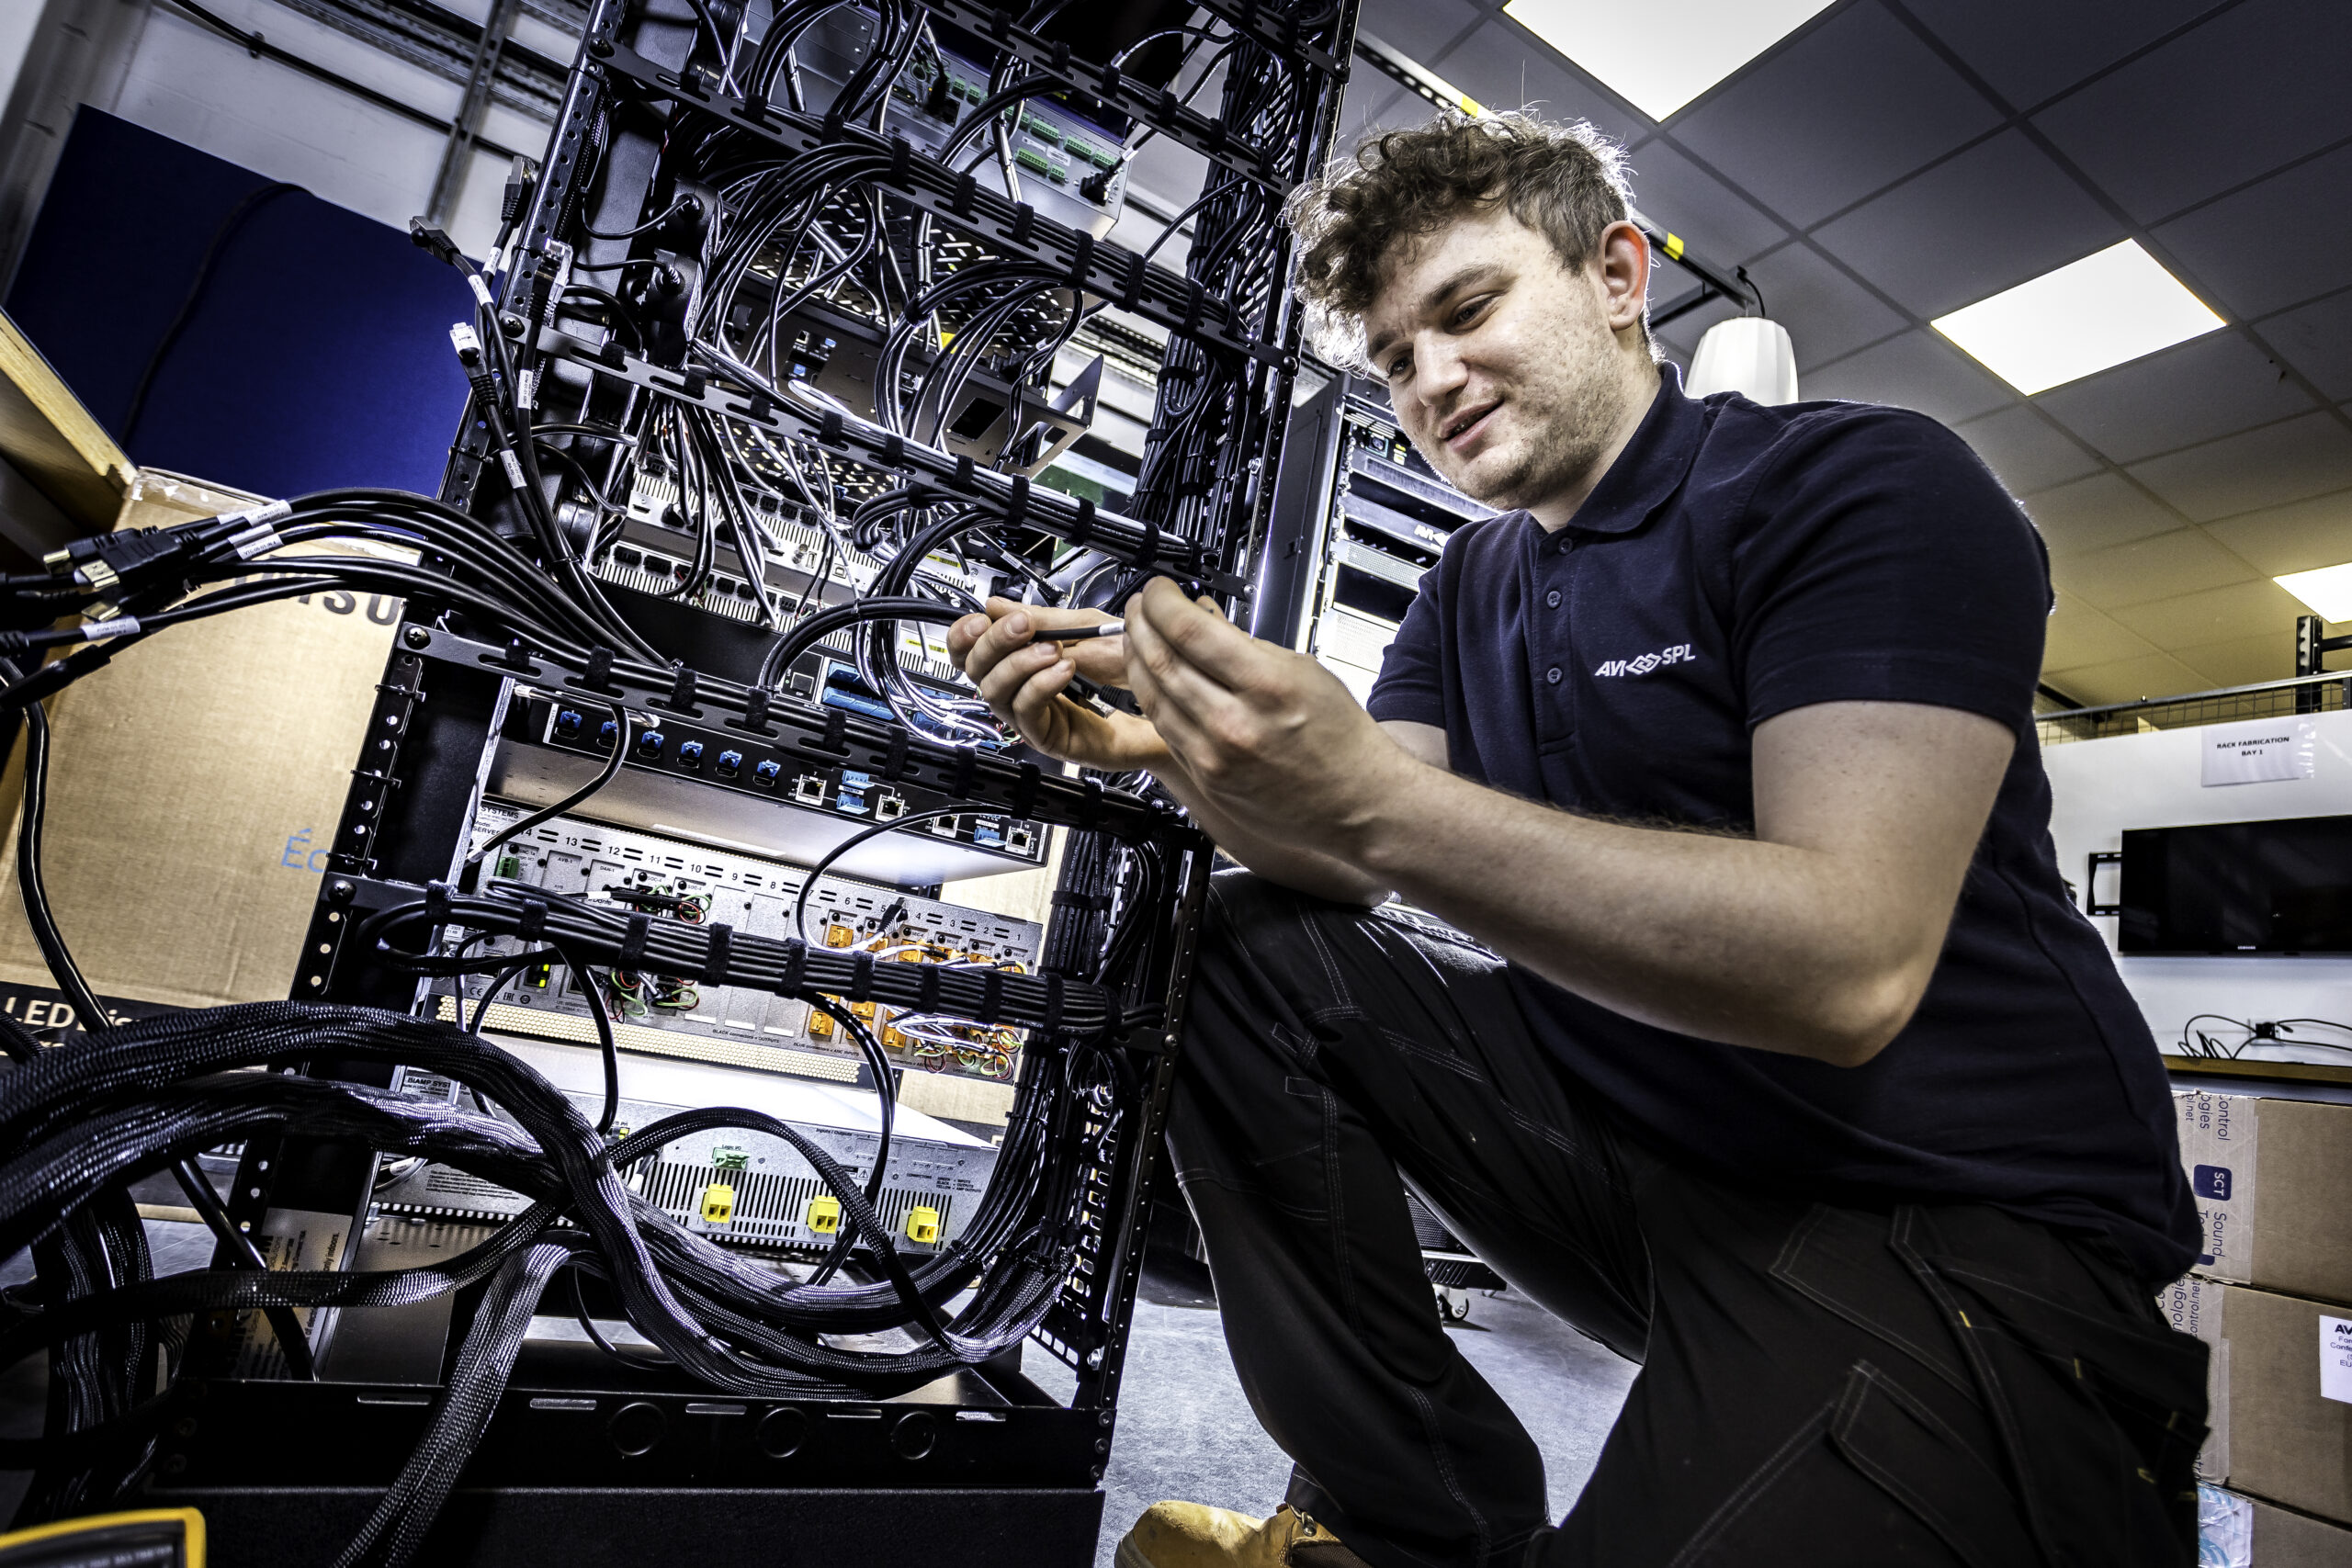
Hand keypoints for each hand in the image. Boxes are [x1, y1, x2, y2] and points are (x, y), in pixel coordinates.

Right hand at [948, 597, 1166, 769]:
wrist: (1164, 705)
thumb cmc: (1129, 673)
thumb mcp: (1083, 631)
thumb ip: (1041, 619)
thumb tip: (996, 605)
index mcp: (1020, 662)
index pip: (971, 653)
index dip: (966, 636)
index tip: (981, 619)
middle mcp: (1020, 691)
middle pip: (976, 671)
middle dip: (994, 642)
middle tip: (1022, 626)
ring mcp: (1033, 716)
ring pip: (996, 693)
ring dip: (1020, 663)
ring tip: (1052, 649)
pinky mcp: (1050, 737)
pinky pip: (1027, 713)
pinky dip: (1041, 685)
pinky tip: (1064, 670)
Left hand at [1120, 578, 1418, 851]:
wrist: (1355, 801)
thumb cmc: (1339, 738)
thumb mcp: (1303, 670)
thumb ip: (1246, 643)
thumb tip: (1203, 614)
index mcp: (1267, 686)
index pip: (1189, 630)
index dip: (1161, 600)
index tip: (1158, 589)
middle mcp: (1235, 724)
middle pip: (1161, 660)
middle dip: (1140, 623)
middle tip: (1140, 605)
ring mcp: (1214, 755)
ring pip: (1151, 695)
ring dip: (1136, 658)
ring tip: (1138, 636)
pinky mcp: (1205, 776)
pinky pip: (1164, 727)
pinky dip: (1151, 695)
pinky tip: (1153, 677)